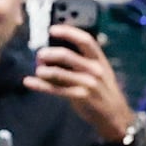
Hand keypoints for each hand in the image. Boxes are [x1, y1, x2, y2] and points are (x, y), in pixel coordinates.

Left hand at [34, 24, 133, 141]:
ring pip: (60, 74)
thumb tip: (54, 53)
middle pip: (68, 56)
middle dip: (50, 53)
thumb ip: (82, 63)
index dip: (69, 32)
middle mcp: (95, 70)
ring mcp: (88, 84)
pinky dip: (40, 86)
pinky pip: (57, 90)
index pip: (85, 40)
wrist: (116, 116)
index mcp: (100, 60)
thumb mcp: (99, 73)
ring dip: (44, 71)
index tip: (52, 30)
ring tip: (37, 70)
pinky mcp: (81, 97)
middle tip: (40, 54)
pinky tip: (29, 82)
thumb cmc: (104, 91)